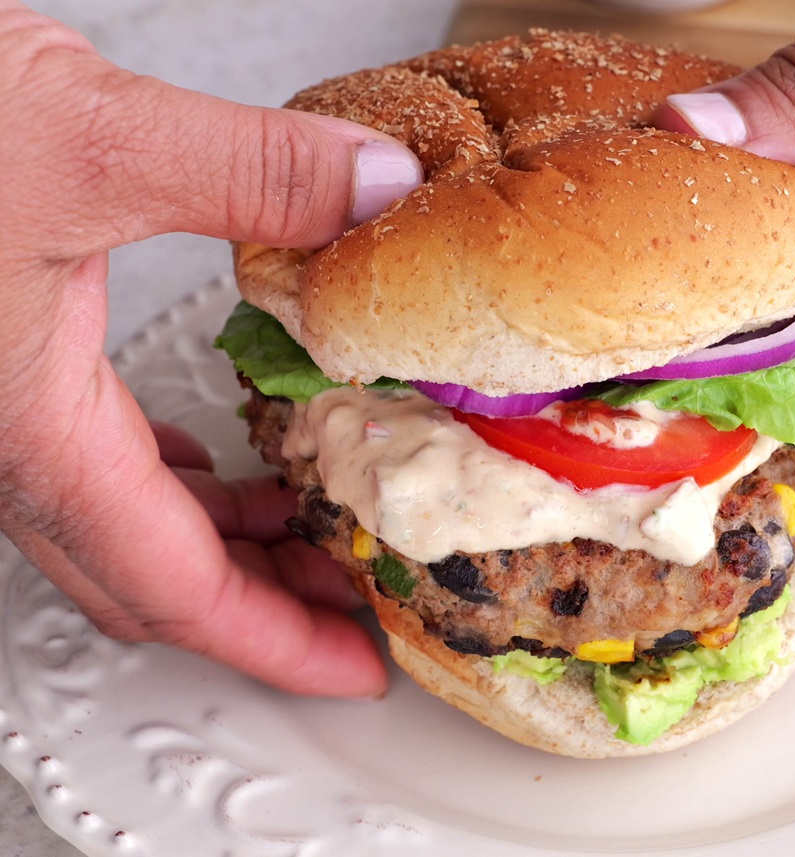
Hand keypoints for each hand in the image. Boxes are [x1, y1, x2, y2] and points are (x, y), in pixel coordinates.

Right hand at [0, 3, 422, 694]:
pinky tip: (213, 464)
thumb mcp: (88, 136)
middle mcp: (5, 441)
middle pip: (155, 579)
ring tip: (312, 535)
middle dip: (266, 608)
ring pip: (123, 528)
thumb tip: (373, 190)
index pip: (177, 589)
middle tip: (358, 606)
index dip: (278, 641)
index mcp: (29, 430)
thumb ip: (250, 171)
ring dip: (224, 548)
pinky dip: (174, 486)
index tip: (353, 666)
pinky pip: (96, 467)